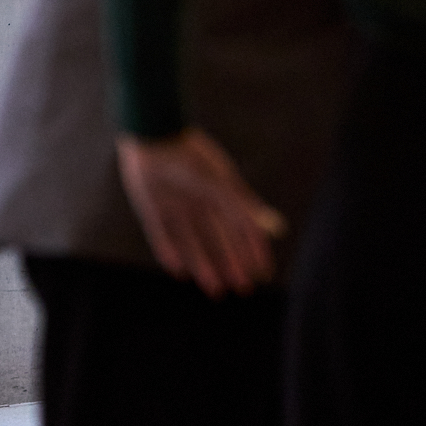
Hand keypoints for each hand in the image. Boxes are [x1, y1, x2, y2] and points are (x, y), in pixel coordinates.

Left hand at [116, 128, 286, 298]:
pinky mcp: (151, 207)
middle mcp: (198, 201)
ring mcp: (174, 205)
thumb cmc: (191, 157)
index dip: (252, 249)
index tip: (262, 272)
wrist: (152, 135)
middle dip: (232, 263)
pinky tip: (179, 272)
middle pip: (219, 239)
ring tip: (216, 290)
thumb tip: (274, 226)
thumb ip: (245, 205)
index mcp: (218, 192)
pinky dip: (169, 253)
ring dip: (205, 266)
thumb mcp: (221, 183)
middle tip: (243, 288)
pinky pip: (161, 236)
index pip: (241, 226)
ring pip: (193, 243)